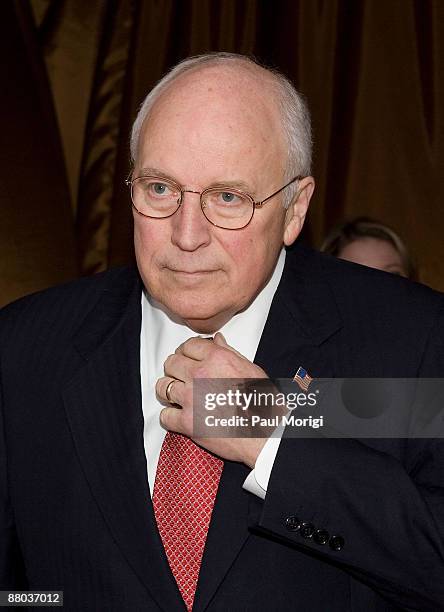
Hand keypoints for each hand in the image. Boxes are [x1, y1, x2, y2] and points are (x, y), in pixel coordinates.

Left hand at [155, 333, 267, 467]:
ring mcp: (192, 399)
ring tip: (177, 394)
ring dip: (169, 390)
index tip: (187, 357)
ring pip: (163, 387)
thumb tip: (217, 340)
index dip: (186, 351)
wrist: (266, 435)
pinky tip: (178, 416)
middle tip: (181, 375)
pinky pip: (165, 415)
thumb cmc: (264, 405)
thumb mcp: (252, 370)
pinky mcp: (187, 423)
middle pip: (171, 363)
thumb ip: (230, 353)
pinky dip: (170, 417)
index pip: (188, 345)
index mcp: (217, 359)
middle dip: (175, 368)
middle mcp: (201, 375)